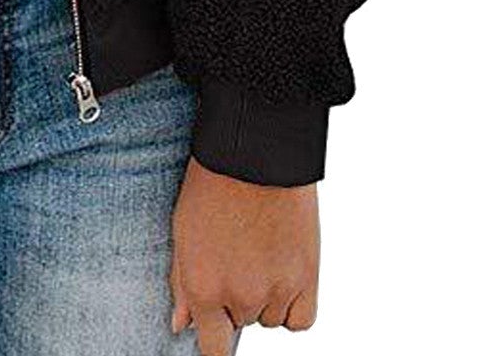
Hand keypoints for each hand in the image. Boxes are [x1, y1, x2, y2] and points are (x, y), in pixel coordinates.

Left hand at [169, 157, 318, 354]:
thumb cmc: (212, 184)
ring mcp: (276, 290)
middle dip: (236, 298)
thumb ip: (182, 284)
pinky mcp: (308, 278)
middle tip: (235, 254)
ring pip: (270, 318)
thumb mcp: (182, 230)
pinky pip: (300, 320)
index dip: (214, 339)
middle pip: (241, 322)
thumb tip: (181, 326)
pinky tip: (283, 273)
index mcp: (204, 287)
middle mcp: (241, 297)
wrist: (254, 153)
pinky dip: (293, 304)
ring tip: (258, 251)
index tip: (217, 329)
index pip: (213, 348)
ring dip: (265, 297)